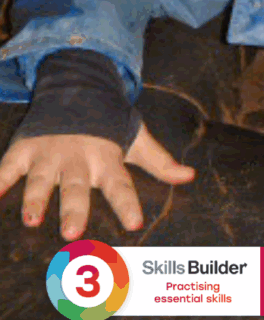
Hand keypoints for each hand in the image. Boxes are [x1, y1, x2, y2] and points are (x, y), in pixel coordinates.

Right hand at [0, 122, 194, 240]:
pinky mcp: (25, 148)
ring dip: (35, 198)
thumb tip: (189, 176)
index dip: (127, 204)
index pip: (121, 185)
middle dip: (75, 208)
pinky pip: (8, 165)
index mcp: (107, 158)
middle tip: (73, 232)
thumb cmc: (109, 124)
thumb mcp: (137, 138)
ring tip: (31, 219)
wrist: (78, 87)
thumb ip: (160, 162)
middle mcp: (78, 158)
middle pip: (77, 187)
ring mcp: (49, 153)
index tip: (134, 223)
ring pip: (41, 179)